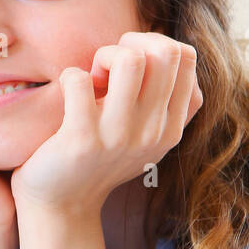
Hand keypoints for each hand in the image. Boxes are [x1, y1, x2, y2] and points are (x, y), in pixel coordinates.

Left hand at [10, 32, 202, 218]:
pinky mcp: (82, 139)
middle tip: (107, 67)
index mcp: (171, 127)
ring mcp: (119, 137)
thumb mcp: (144, 136)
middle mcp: (153, 133)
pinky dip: (70, 76)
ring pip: (130, 60)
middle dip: (130, 43)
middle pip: (164, 52)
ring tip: (92, 79)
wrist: (62, 205)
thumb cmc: (98, 158)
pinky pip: (79, 79)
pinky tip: (67, 93)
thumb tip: (167, 45)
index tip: (129, 64)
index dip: (154, 44)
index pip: (186, 57)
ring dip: (104, 56)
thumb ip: (163, 101)